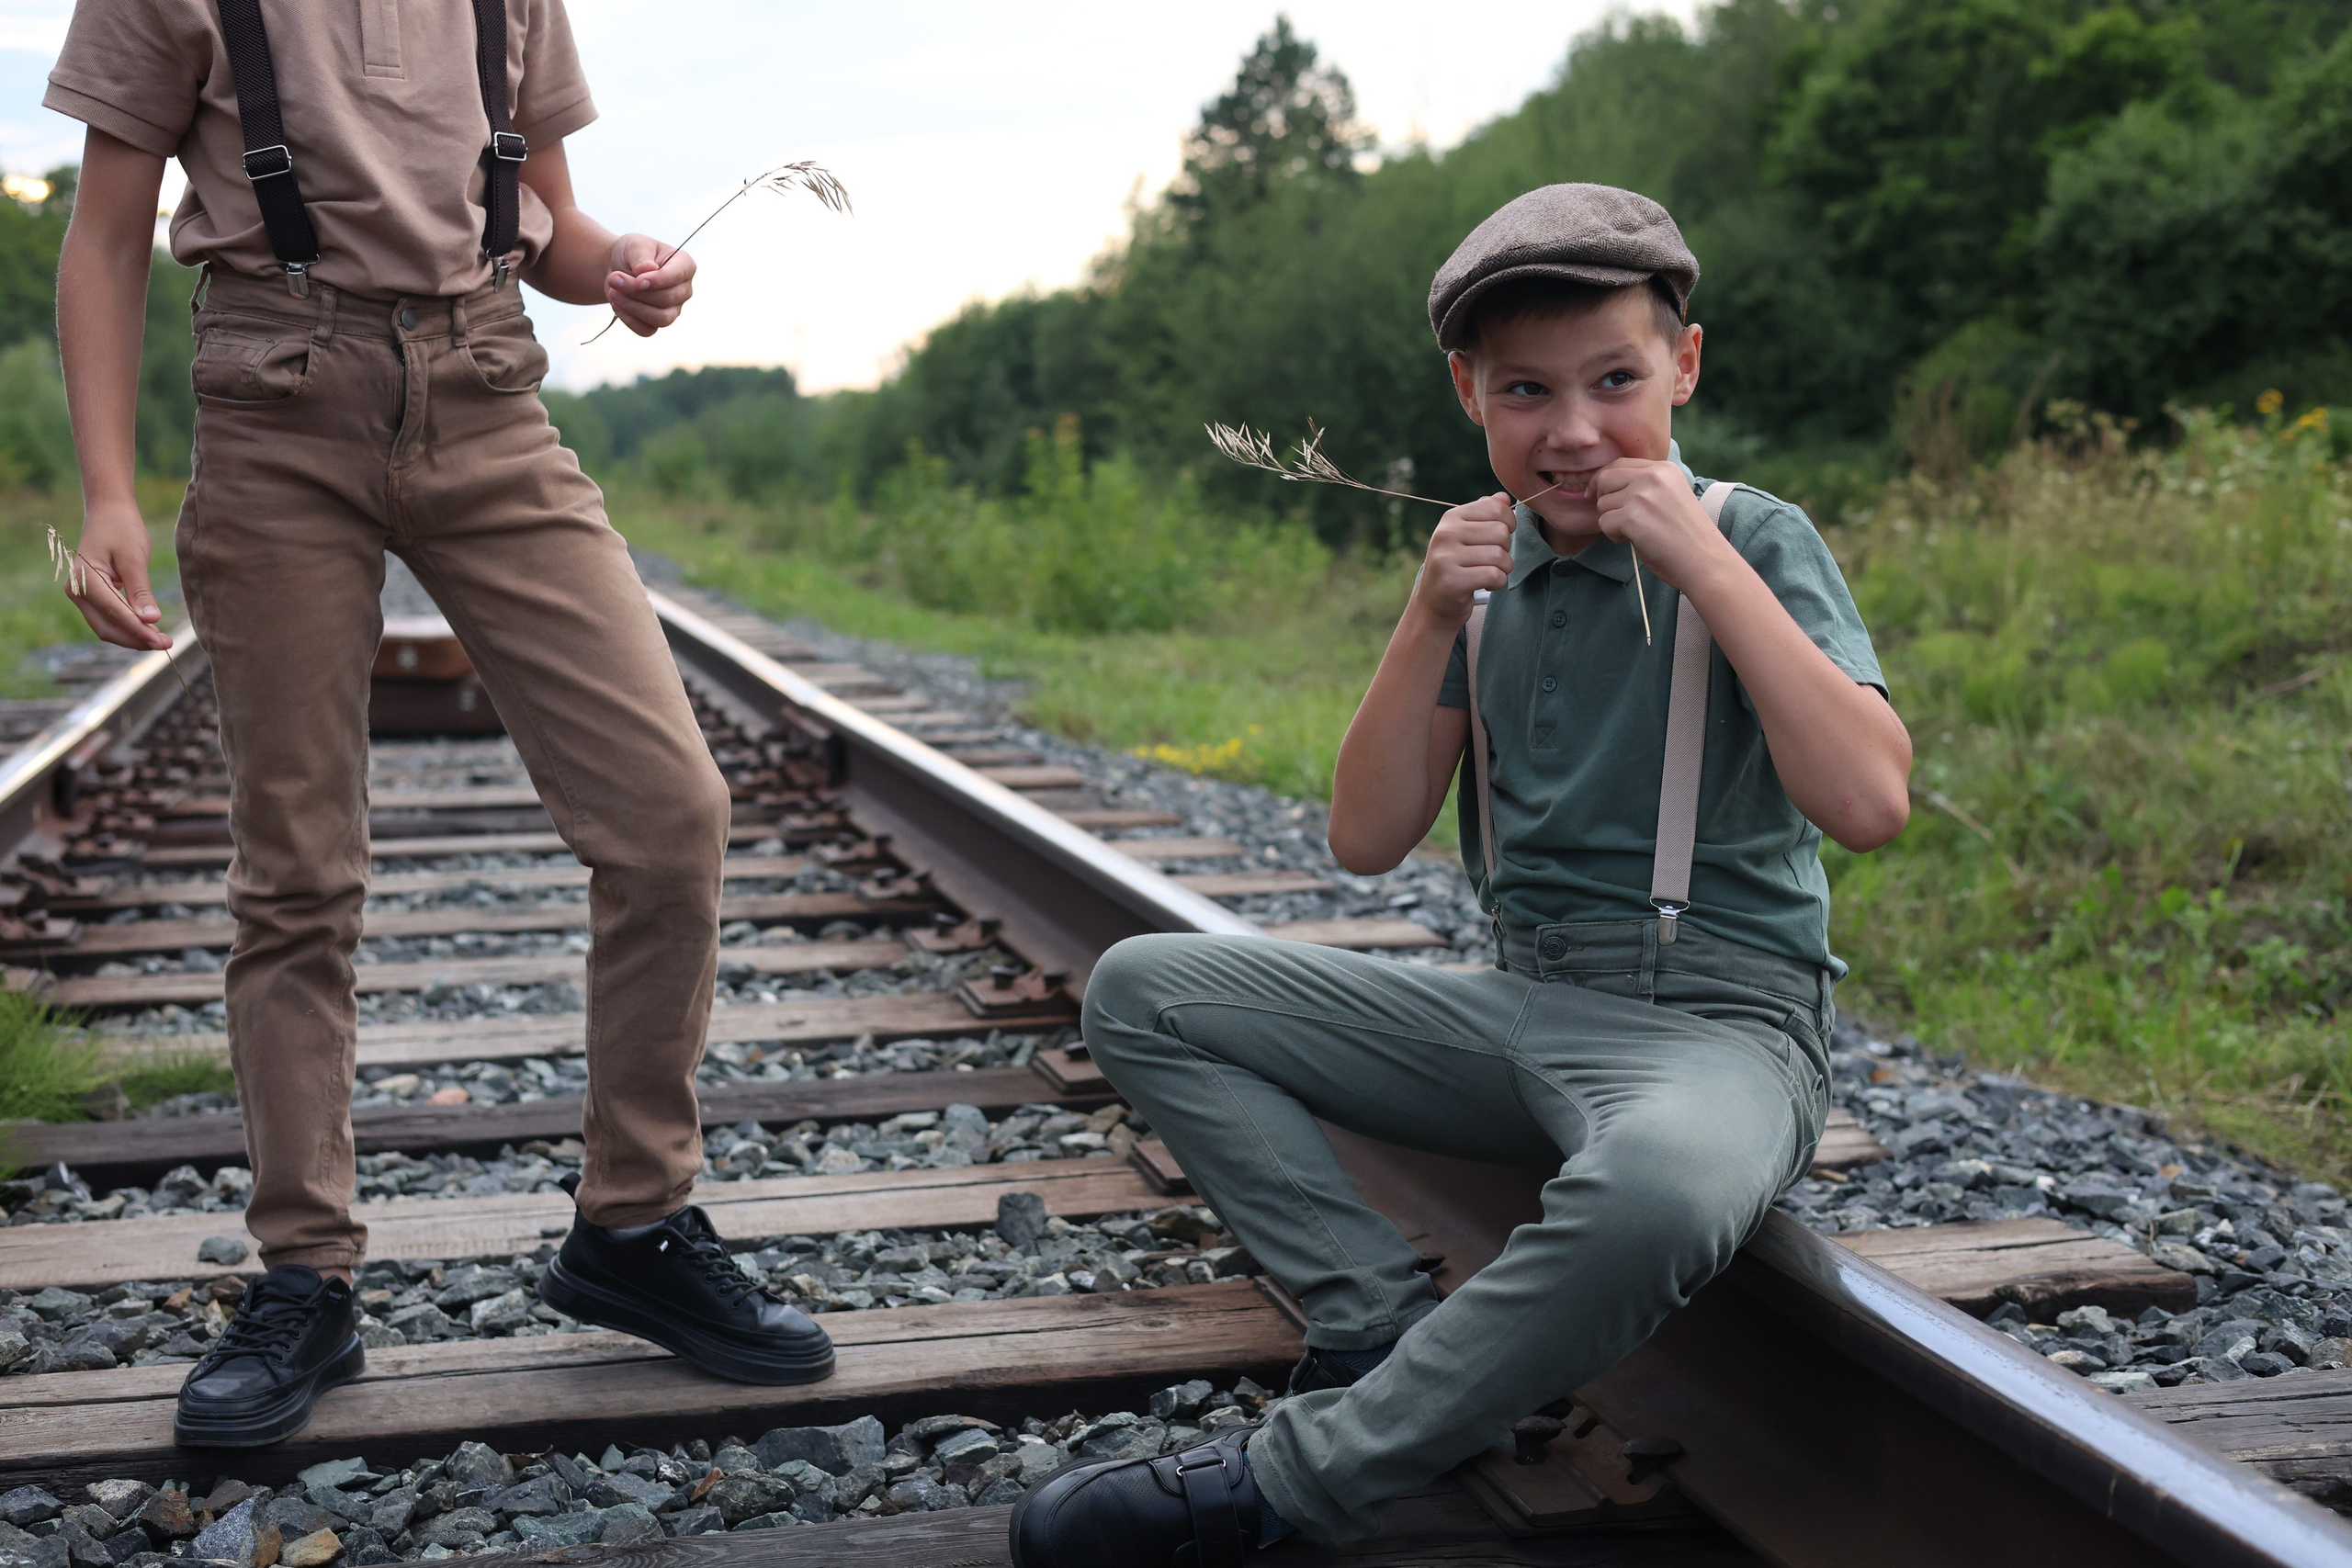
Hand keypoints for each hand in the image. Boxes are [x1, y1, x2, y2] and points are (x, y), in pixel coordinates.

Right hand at [66, 501, 169, 650]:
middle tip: (167, 645)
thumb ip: (141, 591)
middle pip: (106, 626)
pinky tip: (150, 630)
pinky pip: (108, 617)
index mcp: (85, 579)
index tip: (162, 642)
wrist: (108, 512)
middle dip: (136, 638)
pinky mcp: (90, 595)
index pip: (114, 613)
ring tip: (162, 640)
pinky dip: (128, 626)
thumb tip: (151, 621)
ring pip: (106, 626)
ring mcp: (81, 594)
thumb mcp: (134, 558)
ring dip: (132, 636)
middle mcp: (77, 590)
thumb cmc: (122, 529)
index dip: (139, 631)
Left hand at [605, 234, 695, 335]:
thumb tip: (647, 271)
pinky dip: (629, 319)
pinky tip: (616, 305)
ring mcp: (673, 310)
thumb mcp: (634, 245)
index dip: (657, 280)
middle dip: (637, 291)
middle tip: (614, 279)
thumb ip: (641, 257)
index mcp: (685, 266)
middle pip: (667, 299)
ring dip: (633, 307)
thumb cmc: (631, 253)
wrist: (619, 268)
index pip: (677, 276)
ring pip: (661, 319)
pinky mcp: (658, 323)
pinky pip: (647, 330)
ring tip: (613, 292)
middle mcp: (683, 290)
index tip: (637, 279)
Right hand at [1408, 492, 1515, 628]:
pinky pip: (1494, 575)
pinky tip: (1485, 584)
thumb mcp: (1467, 536)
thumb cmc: (1457, 566)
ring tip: (1489, 573)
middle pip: (1501, 532)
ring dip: (1503, 569)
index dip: (1509, 524)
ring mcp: (1446, 557)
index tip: (1499, 539)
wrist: (1433, 603)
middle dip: (1505, 549)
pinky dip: (1498, 583)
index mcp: (1451, 517)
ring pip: (1499, 555)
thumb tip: (1504, 498)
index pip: (1496, 507)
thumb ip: (1485, 514)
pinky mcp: (1452, 581)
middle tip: (1491, 560)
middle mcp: (1446, 533)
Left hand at [1590, 460, 1734, 591]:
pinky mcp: (1632, 516)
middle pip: (1605, 479)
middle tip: (1616, 519)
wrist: (1704, 560)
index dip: (1604, 481)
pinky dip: (1614, 536)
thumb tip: (1604, 486)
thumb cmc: (1686, 536)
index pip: (1619, 464)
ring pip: (1602, 504)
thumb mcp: (1669, 496)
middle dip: (1603, 500)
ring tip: (1637, 532)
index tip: (1596, 494)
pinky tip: (1635, 541)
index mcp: (1664, 468)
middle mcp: (1653, 475)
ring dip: (1612, 521)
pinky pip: (1604, 523)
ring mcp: (1642, 495)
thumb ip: (1644, 486)